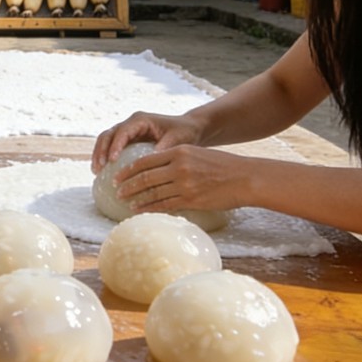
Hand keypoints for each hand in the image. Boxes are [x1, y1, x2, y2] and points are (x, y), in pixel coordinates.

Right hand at [90, 110, 204, 172]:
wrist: (188, 128)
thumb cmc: (184, 132)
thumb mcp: (176, 139)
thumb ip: (163, 147)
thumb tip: (151, 160)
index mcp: (140, 120)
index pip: (122, 132)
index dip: (114, 145)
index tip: (111, 161)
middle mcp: (130, 123)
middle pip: (108, 134)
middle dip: (101, 150)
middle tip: (99, 168)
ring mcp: (127, 131)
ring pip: (106, 140)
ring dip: (99, 154)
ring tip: (96, 171)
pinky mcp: (127, 140)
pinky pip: (111, 147)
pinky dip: (104, 157)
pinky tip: (102, 172)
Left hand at [113, 144, 247, 213]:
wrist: (245, 178)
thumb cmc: (222, 165)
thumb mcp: (196, 154)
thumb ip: (176, 159)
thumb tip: (155, 168)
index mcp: (179, 152)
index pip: (146, 160)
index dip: (129, 169)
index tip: (117, 175)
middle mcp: (179, 167)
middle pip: (145, 177)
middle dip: (128, 185)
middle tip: (116, 190)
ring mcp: (185, 184)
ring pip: (153, 192)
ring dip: (137, 198)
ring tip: (125, 202)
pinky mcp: (191, 199)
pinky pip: (165, 204)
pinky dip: (151, 207)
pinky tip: (141, 210)